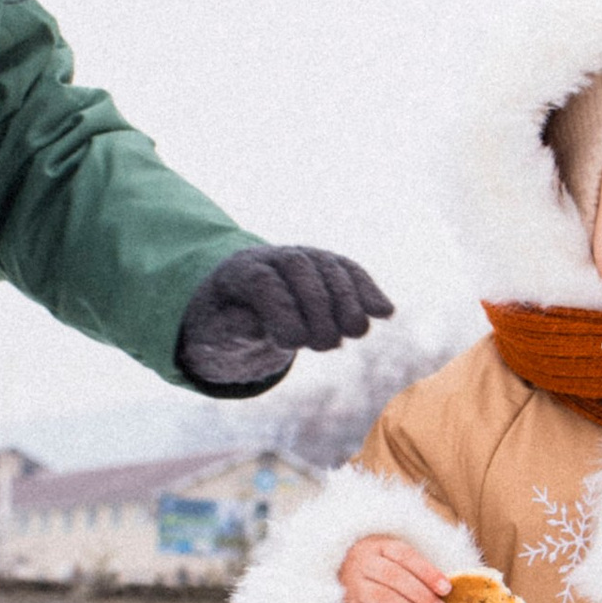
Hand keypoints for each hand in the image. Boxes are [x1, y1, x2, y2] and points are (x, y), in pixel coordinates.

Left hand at [178, 243, 393, 393]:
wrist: (237, 305)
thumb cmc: (223, 324)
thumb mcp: (215, 332)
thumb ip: (232, 328)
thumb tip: (257, 324)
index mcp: (238, 270)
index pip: (263, 280)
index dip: (282, 311)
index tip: (295, 344)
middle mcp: (273, 256)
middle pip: (300, 268)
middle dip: (319, 305)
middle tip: (328, 345)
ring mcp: (304, 258)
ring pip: (329, 266)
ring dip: (349, 299)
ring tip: (358, 332)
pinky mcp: (328, 269)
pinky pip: (351, 273)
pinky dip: (369, 291)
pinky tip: (386, 312)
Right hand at [340, 533, 451, 602]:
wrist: (352, 578)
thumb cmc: (389, 571)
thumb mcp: (401, 561)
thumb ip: (422, 572)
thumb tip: (456, 589)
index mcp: (380, 546)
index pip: (404, 555)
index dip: (427, 572)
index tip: (447, 589)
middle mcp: (363, 564)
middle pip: (393, 577)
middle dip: (421, 596)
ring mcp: (355, 588)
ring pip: (384, 599)